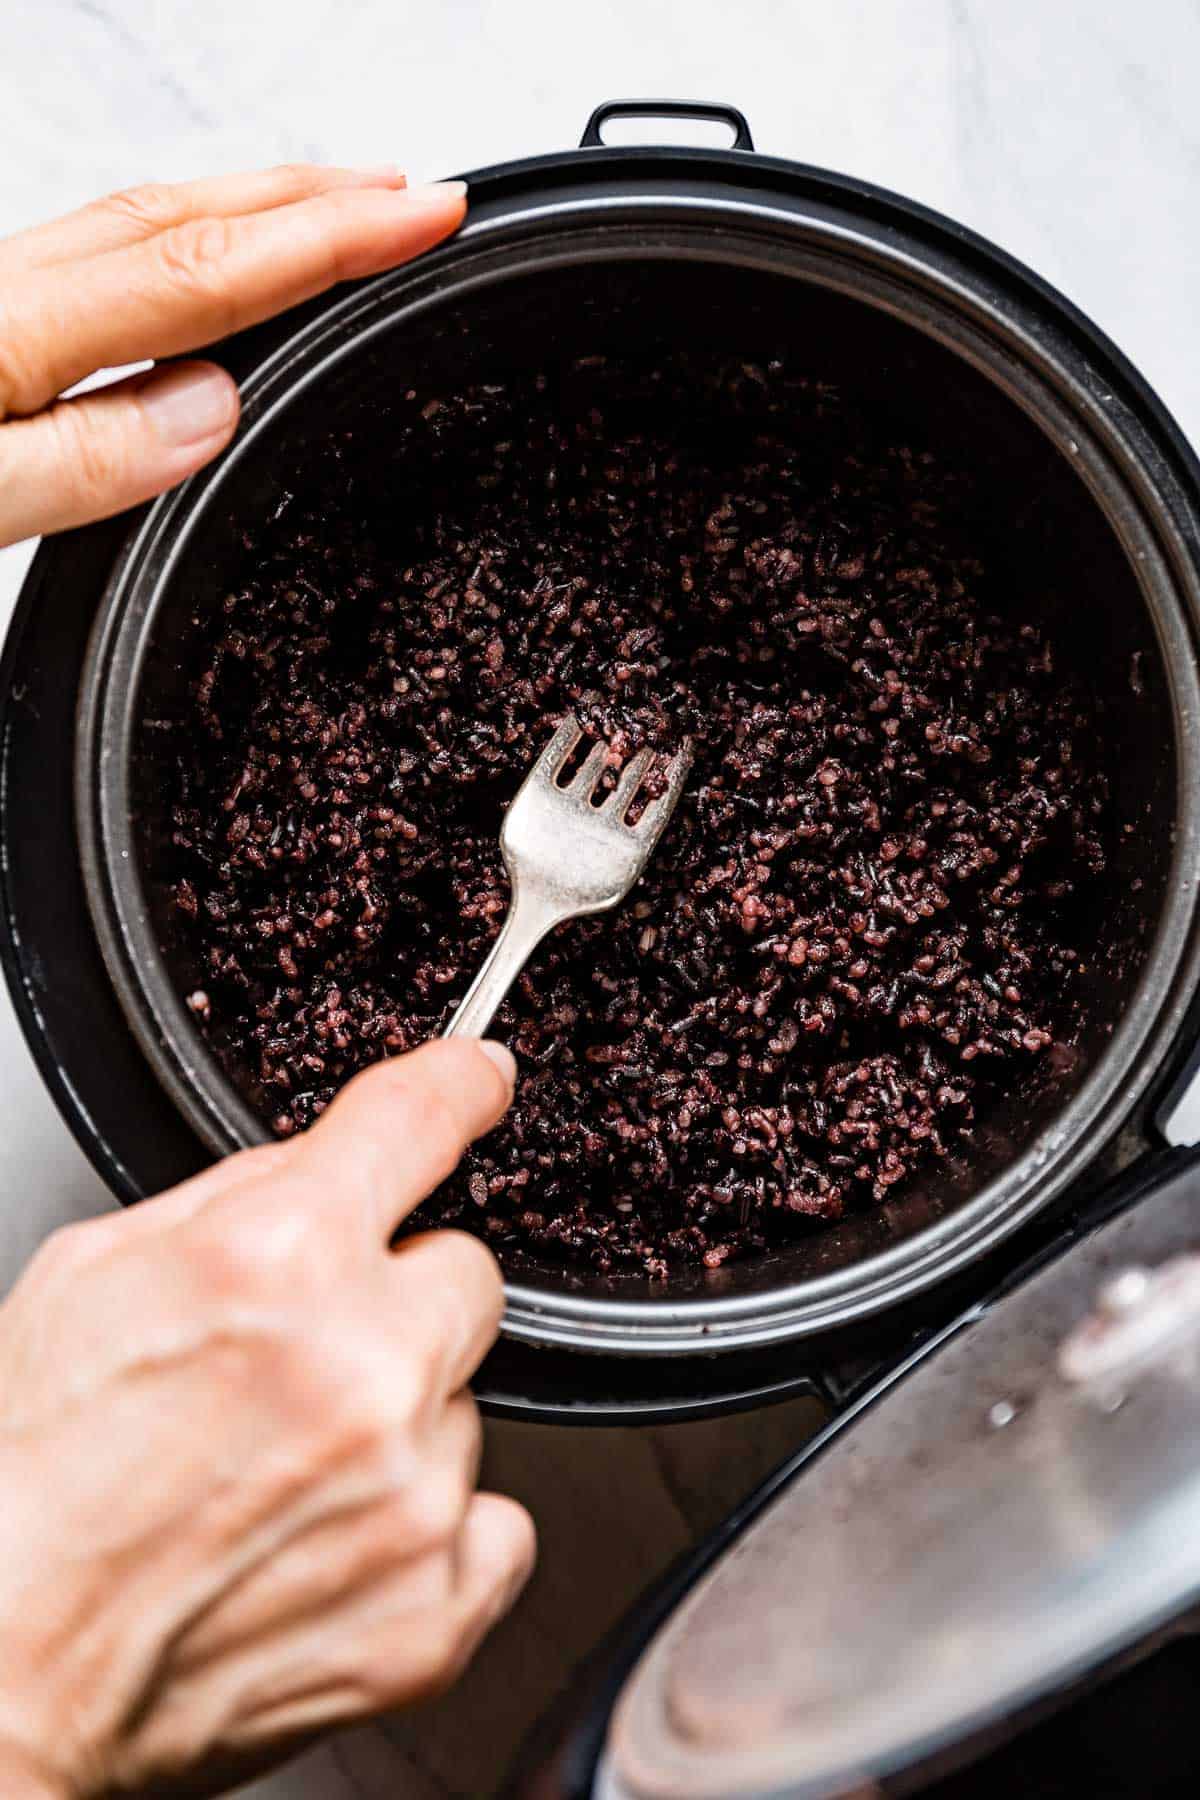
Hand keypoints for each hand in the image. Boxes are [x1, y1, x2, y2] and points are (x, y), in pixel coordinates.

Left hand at [0, 164, 465, 544]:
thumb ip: (90, 460)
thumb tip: (215, 408)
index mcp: (10, 334)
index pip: (210, 271)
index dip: (333, 239)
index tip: (427, 215)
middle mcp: (3, 293)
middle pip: (184, 221)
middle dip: (313, 201)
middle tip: (411, 196)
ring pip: (141, 224)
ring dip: (252, 211)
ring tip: (334, 212)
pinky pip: (103, 253)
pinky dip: (183, 239)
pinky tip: (204, 267)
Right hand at [0, 1038, 533, 1798]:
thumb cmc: (23, 1475)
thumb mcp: (92, 1271)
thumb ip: (236, 1198)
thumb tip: (331, 1160)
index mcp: (277, 1258)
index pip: (421, 1120)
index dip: (459, 1087)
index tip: (481, 1083)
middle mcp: (364, 1367)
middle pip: (469, 1274)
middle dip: (402, 1301)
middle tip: (309, 1360)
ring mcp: (410, 1494)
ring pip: (468, 1406)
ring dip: (400, 1424)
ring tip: (284, 1474)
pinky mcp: (432, 1606)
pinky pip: (494, 1523)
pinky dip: (430, 1530)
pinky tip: (333, 1541)